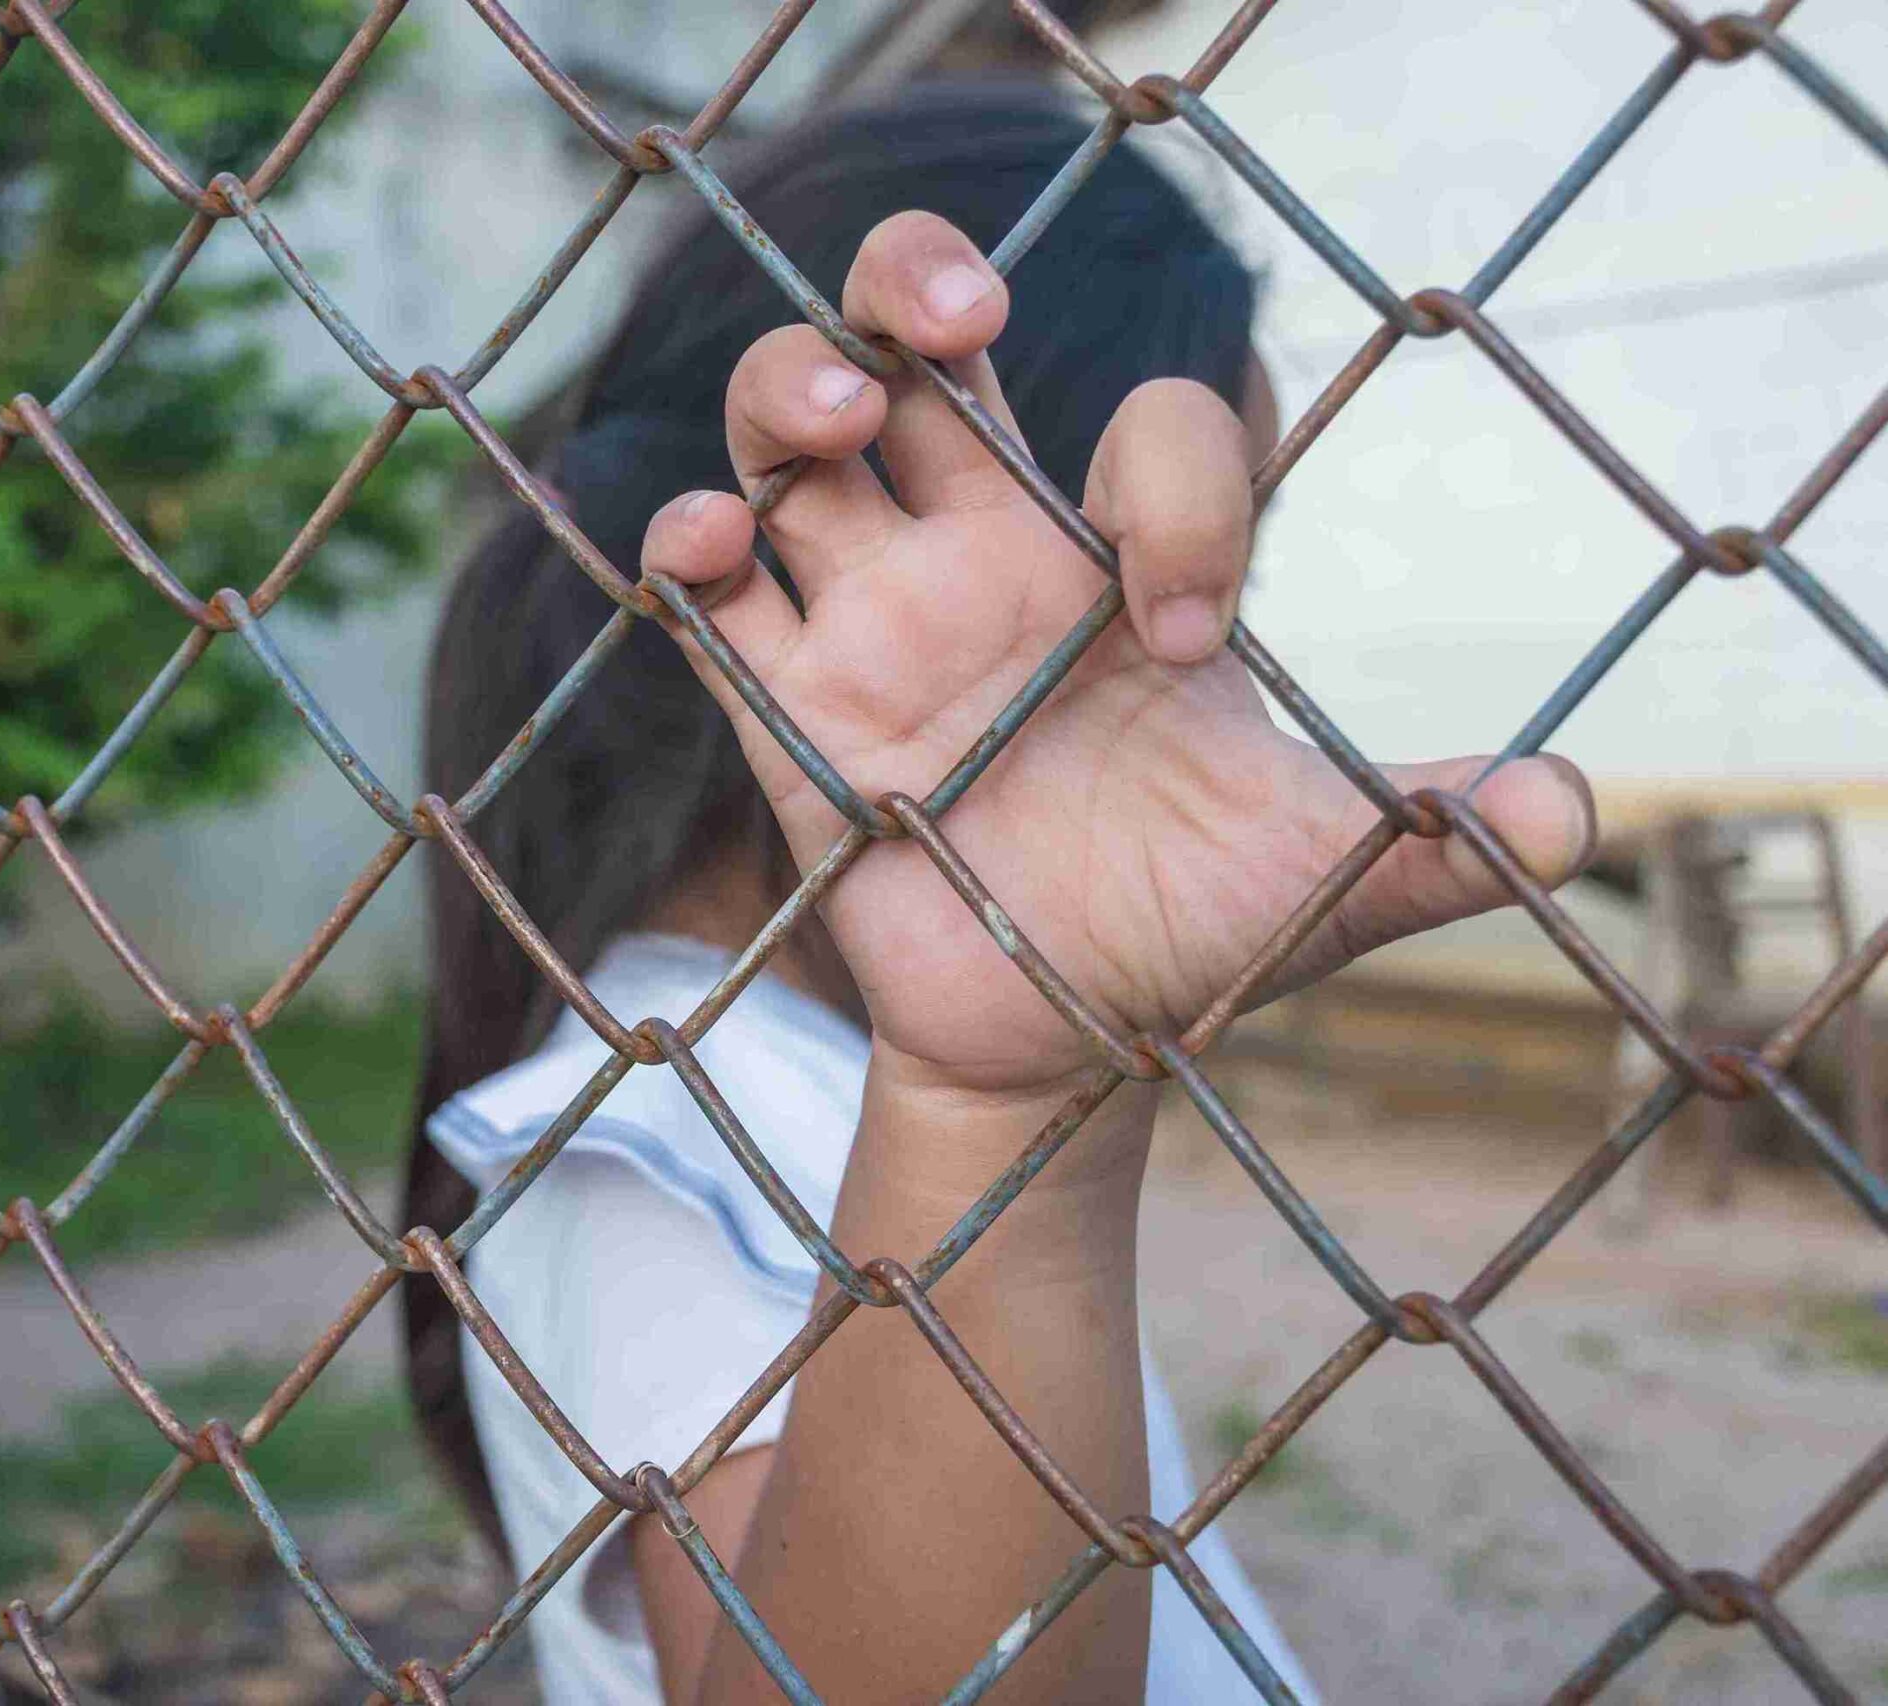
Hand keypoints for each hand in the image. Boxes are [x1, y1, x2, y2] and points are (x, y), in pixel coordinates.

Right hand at [643, 211, 1593, 1100]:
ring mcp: (873, 628)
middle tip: (949, 311)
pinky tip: (713, 548)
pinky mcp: (787, 713)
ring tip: (834, 416)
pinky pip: (711, 601)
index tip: (1190, 633)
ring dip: (790, 391)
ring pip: (790, 440)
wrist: (1059, 1048)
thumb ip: (1432, 837)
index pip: (1143, 431)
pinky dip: (688, 547)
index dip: (1176, 486)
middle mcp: (982, 566)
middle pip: (910, 351)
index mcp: (1113, 570)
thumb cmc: (1185, 936)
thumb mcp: (1318, 879)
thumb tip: (1584, 816)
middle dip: (909, 282)